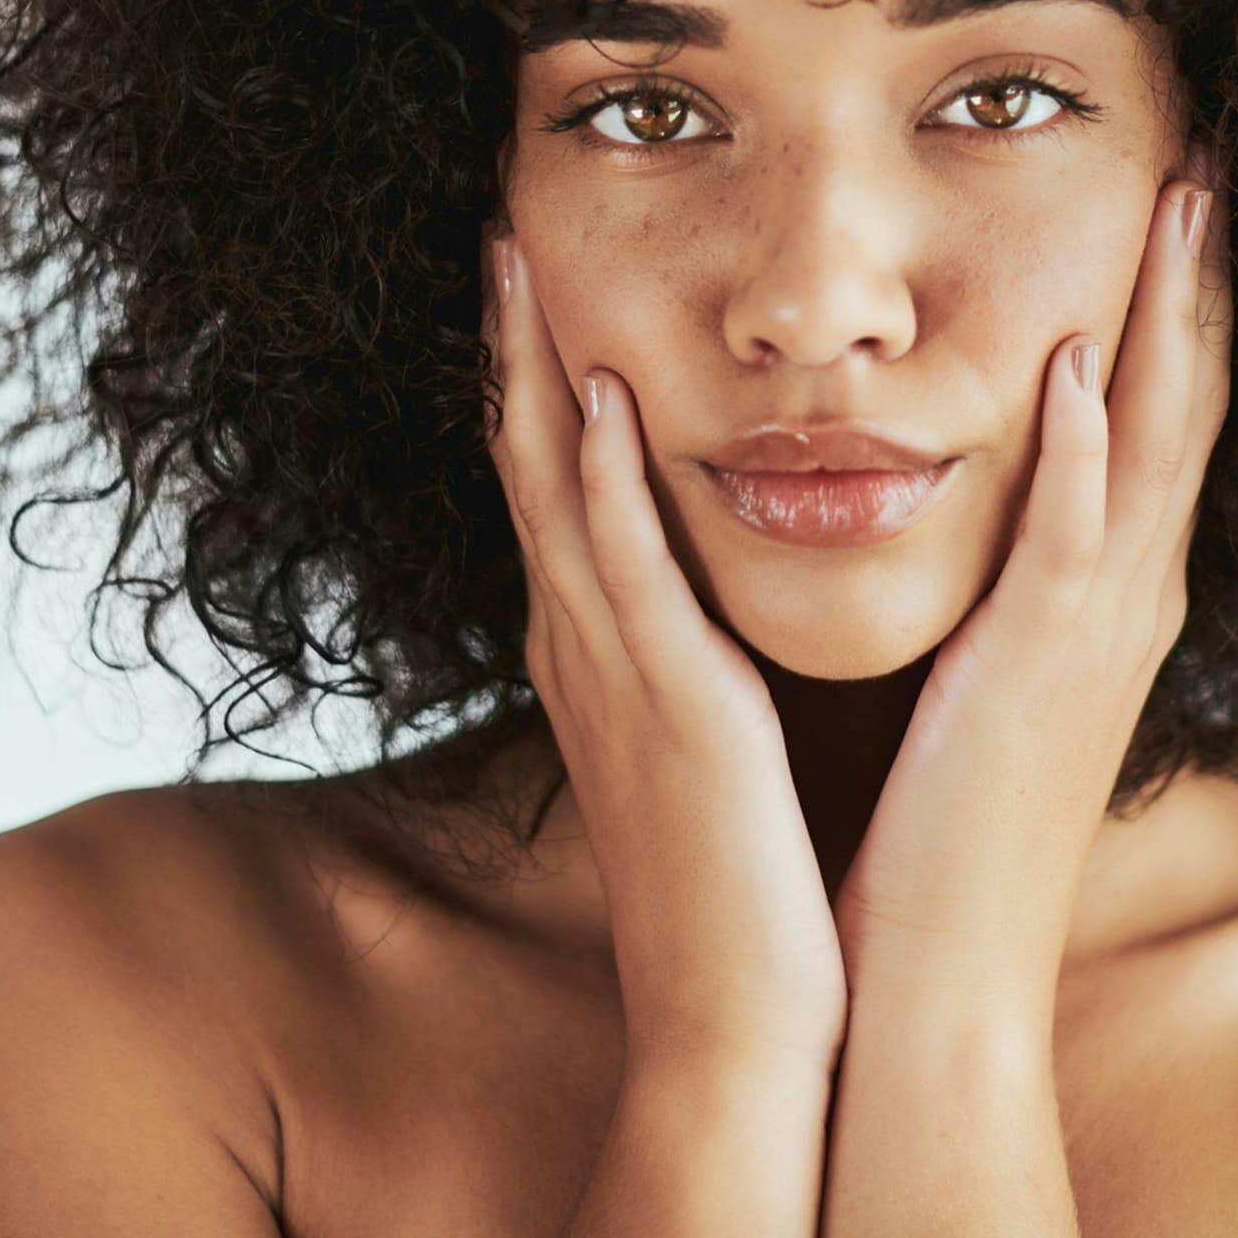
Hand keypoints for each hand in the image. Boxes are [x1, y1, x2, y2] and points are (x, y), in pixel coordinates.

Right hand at [482, 226, 848, 1076]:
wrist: (738, 1009)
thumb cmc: (729, 866)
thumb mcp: (695, 727)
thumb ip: (680, 641)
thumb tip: (695, 571)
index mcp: (595, 641)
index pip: (548, 478)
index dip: (530, 371)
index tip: (534, 273)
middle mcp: (580, 638)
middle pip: (524, 458)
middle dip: (509, 343)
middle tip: (499, 229)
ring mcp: (610, 667)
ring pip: (549, 490)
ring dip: (530, 371)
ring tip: (519, 262)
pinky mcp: (664, 702)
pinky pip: (619, 570)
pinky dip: (596, 482)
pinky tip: (592, 398)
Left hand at [829, 139, 1232, 1024]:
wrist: (938, 973)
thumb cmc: (950, 817)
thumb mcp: (995, 669)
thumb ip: (1012, 577)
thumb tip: (992, 491)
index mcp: (1109, 588)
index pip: (1163, 410)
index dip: (1177, 299)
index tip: (1174, 191)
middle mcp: (1128, 594)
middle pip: (1185, 398)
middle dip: (1196, 273)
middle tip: (1206, 150)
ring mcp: (1095, 631)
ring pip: (1154, 443)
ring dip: (1165, 318)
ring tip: (1177, 200)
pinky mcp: (1037, 673)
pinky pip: (1073, 539)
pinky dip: (1086, 449)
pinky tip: (1078, 361)